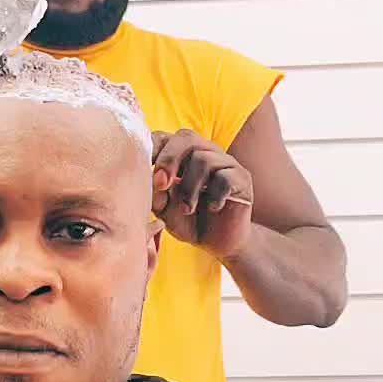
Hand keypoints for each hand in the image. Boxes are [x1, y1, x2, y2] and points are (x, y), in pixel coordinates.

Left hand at [152, 129, 253, 258]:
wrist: (218, 244)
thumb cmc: (188, 221)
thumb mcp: (164, 209)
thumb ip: (156, 194)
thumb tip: (154, 182)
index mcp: (181, 155)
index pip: (165, 137)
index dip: (152, 148)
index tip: (141, 168)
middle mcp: (204, 152)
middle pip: (186, 138)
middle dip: (168, 159)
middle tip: (161, 184)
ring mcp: (225, 163)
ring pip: (203, 159)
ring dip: (189, 187)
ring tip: (187, 209)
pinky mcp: (242, 178)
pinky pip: (225, 178)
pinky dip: (214, 195)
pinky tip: (212, 208)